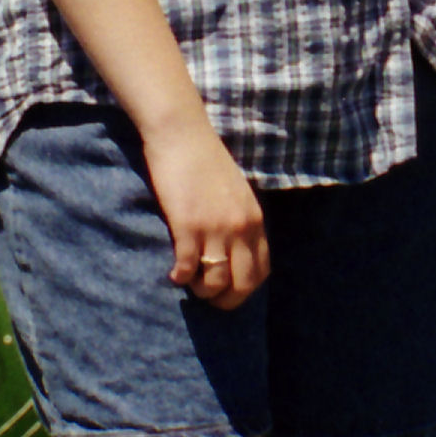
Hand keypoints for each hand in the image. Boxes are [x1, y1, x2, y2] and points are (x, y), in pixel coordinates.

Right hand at [141, 113, 268, 302]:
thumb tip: (235, 248)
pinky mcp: (188, 225)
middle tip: (210, 301)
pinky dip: (181, 277)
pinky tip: (174, 274)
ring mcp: (215, 227)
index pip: (261, 270)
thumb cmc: (206, 161)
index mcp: (255, 220)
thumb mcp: (237, 192)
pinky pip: (188, 265)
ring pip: (216, 280)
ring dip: (202, 290)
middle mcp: (240, 228)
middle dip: (226, 301)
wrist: (183, 135)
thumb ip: (240, 220)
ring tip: (190, 284)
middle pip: (242, 283)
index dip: (246, 289)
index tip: (230, 292)